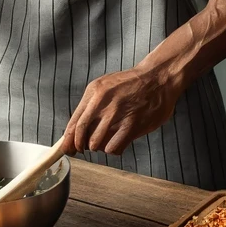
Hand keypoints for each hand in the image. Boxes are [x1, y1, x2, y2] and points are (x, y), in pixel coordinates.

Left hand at [59, 65, 181, 156]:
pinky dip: (112, 149)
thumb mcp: (106, 85)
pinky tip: (118, 142)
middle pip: (81, 134)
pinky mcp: (132, 125)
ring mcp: (117, 114)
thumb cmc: (133, 83)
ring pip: (95, 143)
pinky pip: (113, 147)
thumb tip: (76, 129)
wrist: (159, 77)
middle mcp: (102, 102)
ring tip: (105, 141)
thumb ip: (91, 104)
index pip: (74, 121)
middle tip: (83, 149)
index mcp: (94, 91)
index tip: (66, 148)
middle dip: (79, 146)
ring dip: (98, 147)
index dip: (68, 139)